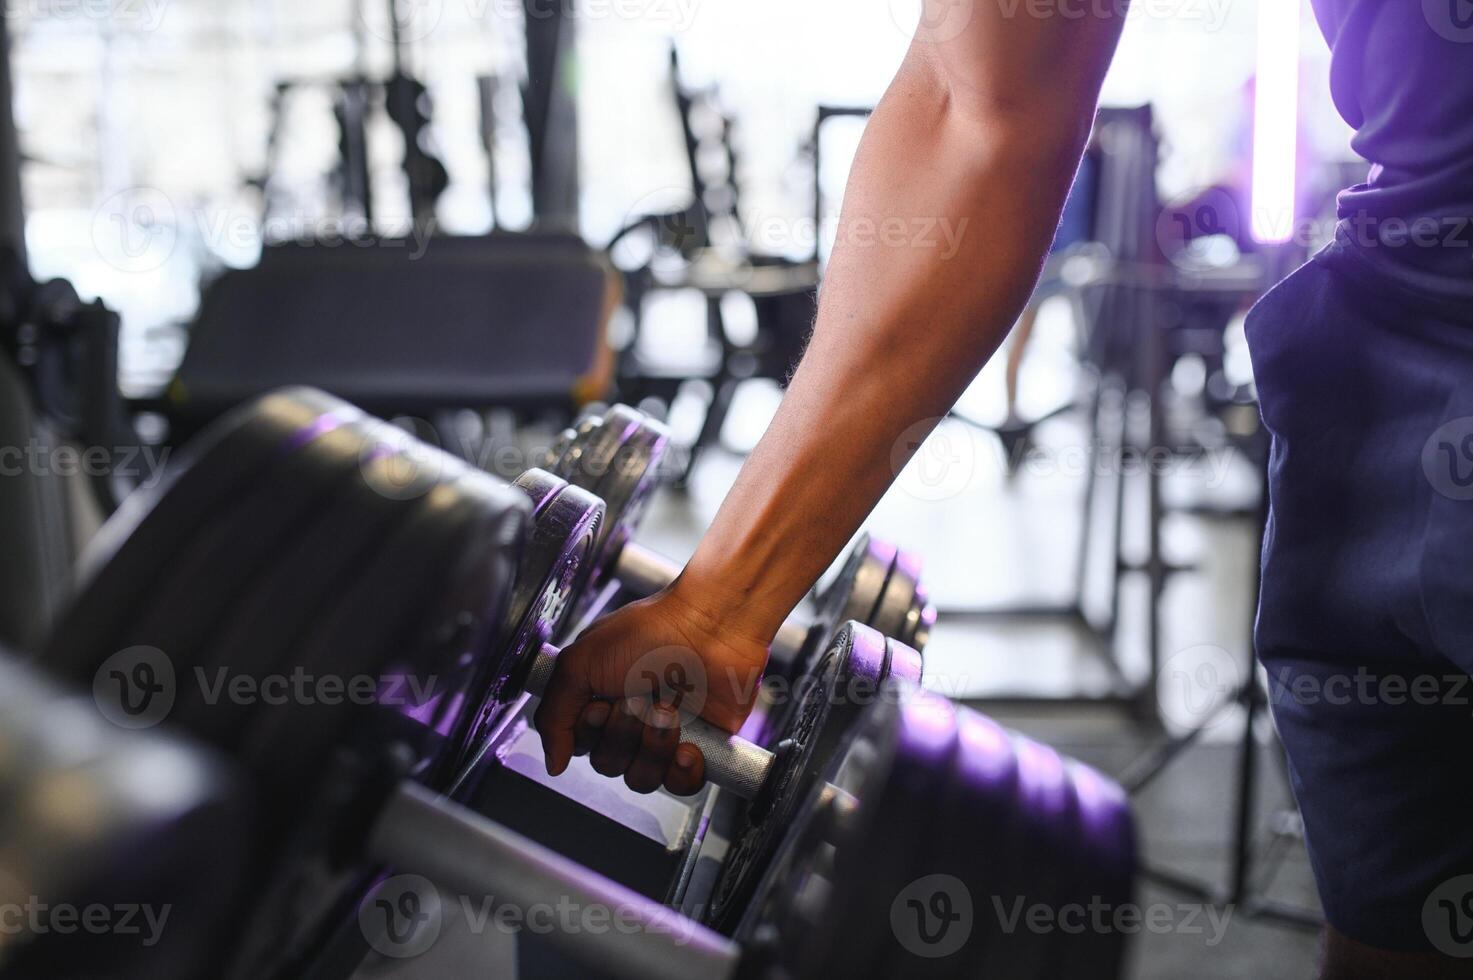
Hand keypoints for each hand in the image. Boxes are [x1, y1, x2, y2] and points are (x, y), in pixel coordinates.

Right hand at [533, 583, 770, 794]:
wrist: (710, 627)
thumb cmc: (651, 630)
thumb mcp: (581, 661)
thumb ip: (554, 715)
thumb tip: (552, 761)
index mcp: (599, 699)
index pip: (580, 745)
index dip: (590, 733)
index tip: (601, 704)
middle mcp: (630, 720)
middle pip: (608, 764)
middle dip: (623, 734)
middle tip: (638, 698)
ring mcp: (664, 735)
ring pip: (641, 779)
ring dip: (653, 746)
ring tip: (669, 709)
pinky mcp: (699, 747)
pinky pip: (680, 786)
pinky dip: (681, 770)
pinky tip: (687, 744)